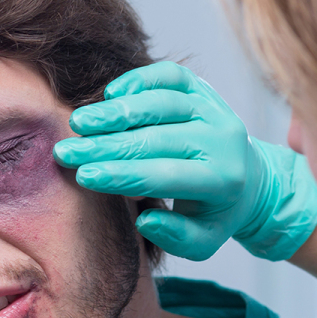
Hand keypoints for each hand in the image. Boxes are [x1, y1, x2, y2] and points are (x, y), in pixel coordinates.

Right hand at [53, 61, 316, 261]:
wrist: (250, 180)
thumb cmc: (214, 214)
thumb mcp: (203, 242)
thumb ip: (177, 237)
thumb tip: (146, 219)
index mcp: (223, 180)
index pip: (164, 174)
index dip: (121, 174)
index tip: (83, 176)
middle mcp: (223, 139)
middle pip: (156, 138)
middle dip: (106, 145)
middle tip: (67, 151)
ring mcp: (214, 109)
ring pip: (162, 102)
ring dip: (117, 112)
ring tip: (80, 122)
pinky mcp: (204, 89)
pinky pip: (171, 76)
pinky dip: (140, 80)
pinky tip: (111, 94)